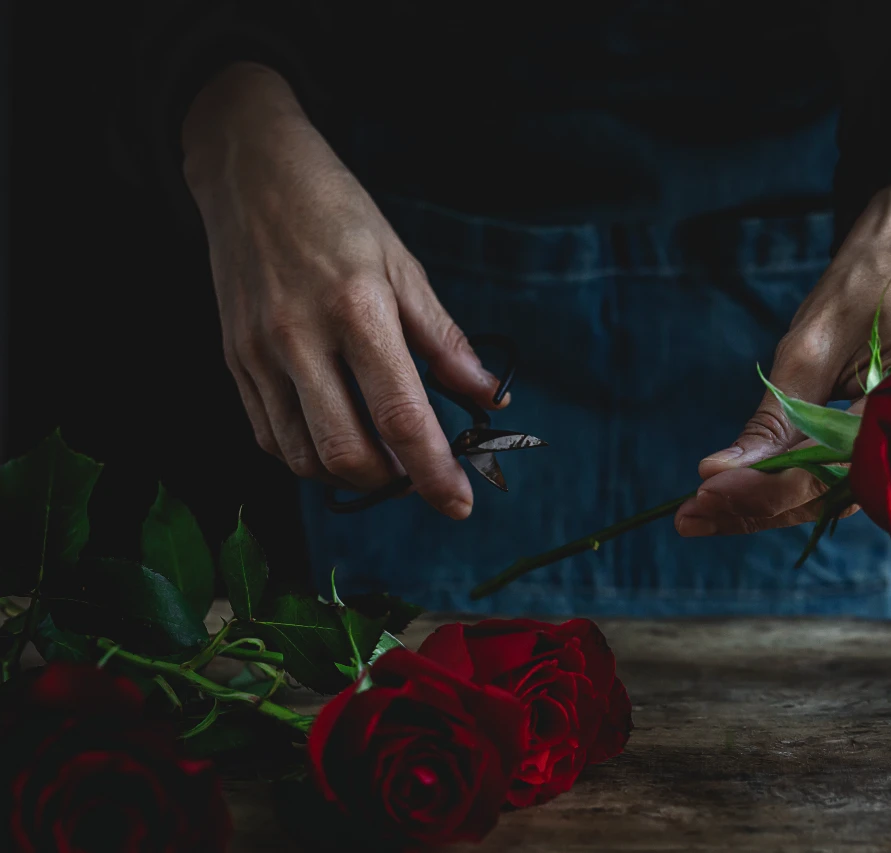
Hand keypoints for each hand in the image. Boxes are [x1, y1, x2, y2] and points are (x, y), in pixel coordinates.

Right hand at [183, 63, 503, 518]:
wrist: (249, 173)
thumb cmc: (337, 214)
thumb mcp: (403, 265)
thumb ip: (444, 340)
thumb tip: (488, 398)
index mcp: (356, 310)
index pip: (400, 416)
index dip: (434, 472)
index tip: (460, 504)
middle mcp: (300, 339)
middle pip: (347, 452)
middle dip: (393, 481)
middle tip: (420, 472)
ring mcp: (258, 355)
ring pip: (304, 457)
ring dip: (351, 474)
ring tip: (383, 455)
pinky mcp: (234, 363)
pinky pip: (271, 438)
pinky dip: (310, 456)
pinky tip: (338, 435)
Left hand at [675, 185, 890, 536]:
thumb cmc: (858, 297)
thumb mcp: (808, 349)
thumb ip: (772, 420)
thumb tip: (716, 472)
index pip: (833, 467)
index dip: (768, 486)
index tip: (707, 487)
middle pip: (828, 495)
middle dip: (754, 507)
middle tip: (686, 516)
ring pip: (827, 499)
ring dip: (762, 509)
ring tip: (696, 516)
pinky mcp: (881, 457)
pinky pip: (831, 485)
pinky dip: (781, 492)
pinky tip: (730, 500)